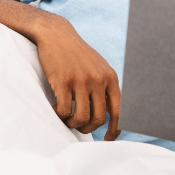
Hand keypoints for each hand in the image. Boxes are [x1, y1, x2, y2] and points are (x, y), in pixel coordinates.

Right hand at [35, 15, 120, 140]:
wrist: (56, 34)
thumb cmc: (77, 54)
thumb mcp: (98, 67)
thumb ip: (105, 87)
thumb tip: (112, 114)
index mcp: (110, 77)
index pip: (119, 111)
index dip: (115, 130)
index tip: (107, 140)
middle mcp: (98, 79)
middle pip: (98, 119)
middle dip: (88, 128)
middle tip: (78, 125)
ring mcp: (81, 80)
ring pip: (81, 118)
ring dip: (73, 124)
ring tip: (66, 118)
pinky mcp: (63, 81)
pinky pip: (64, 111)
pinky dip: (59, 115)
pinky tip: (55, 109)